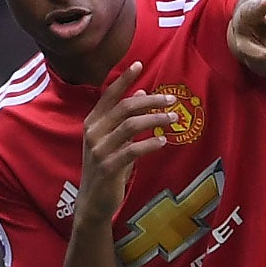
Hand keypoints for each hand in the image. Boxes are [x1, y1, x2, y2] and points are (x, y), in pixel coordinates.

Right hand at [78, 61, 179, 225]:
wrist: (93, 202)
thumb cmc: (106, 168)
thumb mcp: (113, 140)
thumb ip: (124, 118)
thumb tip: (140, 92)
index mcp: (92, 122)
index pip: (109, 95)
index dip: (124, 79)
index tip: (139, 64)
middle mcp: (93, 132)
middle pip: (124, 107)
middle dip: (151, 100)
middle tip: (173, 99)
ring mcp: (99, 150)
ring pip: (130, 125)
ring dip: (155, 119)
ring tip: (173, 118)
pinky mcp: (109, 167)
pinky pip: (133, 150)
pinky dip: (150, 143)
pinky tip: (163, 141)